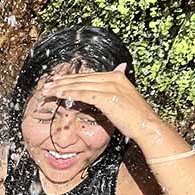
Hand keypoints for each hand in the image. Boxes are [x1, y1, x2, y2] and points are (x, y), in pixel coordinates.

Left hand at [42, 64, 164, 143]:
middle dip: (63, 81)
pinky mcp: (106, 97)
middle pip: (82, 78)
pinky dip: (68, 93)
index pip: (89, 75)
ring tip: (48, 90)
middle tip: (48, 84)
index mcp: (117, 76)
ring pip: (79, 84)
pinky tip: (58, 95)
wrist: (146, 126)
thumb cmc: (135, 117)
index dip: (72, 78)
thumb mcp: (126, 97)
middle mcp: (113, 78)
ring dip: (61, 87)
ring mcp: (110, 86)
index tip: (59, 80)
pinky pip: (82, 93)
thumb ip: (117, 87)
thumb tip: (120, 68)